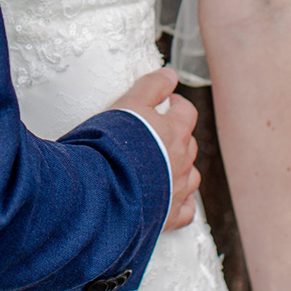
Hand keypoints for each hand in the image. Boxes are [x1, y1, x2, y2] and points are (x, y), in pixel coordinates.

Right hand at [110, 68, 198, 230]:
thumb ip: (151, 87)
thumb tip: (171, 75)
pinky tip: (170, 197)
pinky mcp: (167, 216)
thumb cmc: (109, 145)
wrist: (100, 191)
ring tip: (162, 164)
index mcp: (173, 133)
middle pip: (189, 143)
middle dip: (177, 135)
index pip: (186, 112)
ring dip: (181, 167)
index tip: (167, 103)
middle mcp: (181, 161)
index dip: (177, 105)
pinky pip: (186, 210)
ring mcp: (177, 190)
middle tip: (157, 133)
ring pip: (191, 175)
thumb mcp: (127, 105)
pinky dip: (181, 201)